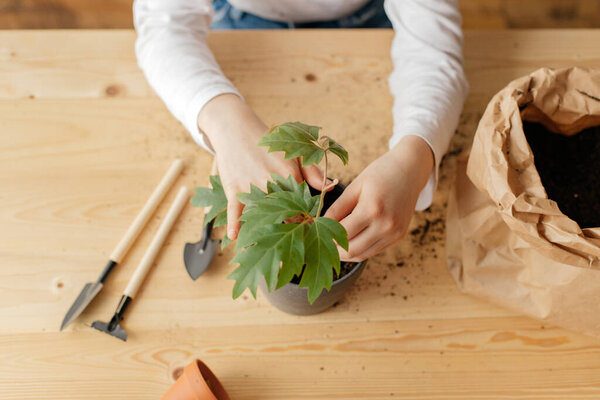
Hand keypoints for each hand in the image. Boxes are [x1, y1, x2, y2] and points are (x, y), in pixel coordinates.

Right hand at [198, 94, 323, 238]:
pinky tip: (235, 237)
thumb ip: (312, 171)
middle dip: (290, 231)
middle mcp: (273, 184)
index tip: (308, 230)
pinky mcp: (235, 189)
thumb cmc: (267, 143)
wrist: (236, 129)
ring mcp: (253, 187)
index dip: (307, 219)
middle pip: (285, 215)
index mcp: (290, 176)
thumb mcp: (293, 152)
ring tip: (271, 249)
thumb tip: (330, 186)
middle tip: (292, 245)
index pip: (304, 205)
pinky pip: (235, 210)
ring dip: (266, 232)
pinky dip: (235, 223)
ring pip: (263, 216)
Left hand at [324, 135, 433, 261]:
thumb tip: (319, 224)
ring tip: (332, 244)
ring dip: (345, 253)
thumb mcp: (355, 186)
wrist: (410, 170)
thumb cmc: (380, 173)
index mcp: (372, 209)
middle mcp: (386, 225)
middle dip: (333, 249)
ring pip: (362, 255)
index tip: (315, 231)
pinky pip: (373, 251)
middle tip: (321, 241)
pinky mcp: (398, 237)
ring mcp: (394, 233)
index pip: (342, 233)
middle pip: (352, 250)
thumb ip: (337, 208)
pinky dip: (359, 250)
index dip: (326, 235)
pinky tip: (349, 241)